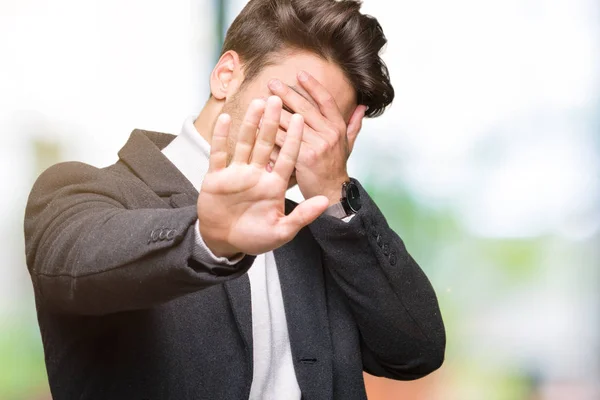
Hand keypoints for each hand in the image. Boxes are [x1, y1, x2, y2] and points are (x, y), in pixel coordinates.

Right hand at [197, 96, 329, 257]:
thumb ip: (302, 216)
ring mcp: (237, 173)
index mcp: (274, 185)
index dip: (294, 138)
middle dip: (273, 121)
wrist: (225, 242)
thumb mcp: (281, 231)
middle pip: (266, 143)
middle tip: (278, 98)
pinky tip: (224, 119)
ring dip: (250, 123)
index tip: (301, 117)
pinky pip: (219, 153)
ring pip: (245, 143)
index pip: (287, 156)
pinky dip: (221, 137)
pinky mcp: (217, 176)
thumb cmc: (254, 237)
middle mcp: (257, 174)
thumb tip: (325, 202)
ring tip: (257, 102)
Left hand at [268, 71, 366, 204]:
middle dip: (286, 94)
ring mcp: (317, 145)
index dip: (313, 86)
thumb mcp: (348, 144)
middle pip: (305, 108)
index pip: (326, 100)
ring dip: (274, 111)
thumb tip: (362, 106)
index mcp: (338, 127)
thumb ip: (353, 124)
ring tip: (260, 101)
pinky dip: (270, 133)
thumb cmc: (336, 167)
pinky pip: (284, 142)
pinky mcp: (304, 158)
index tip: (299, 74)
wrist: (332, 192)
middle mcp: (329, 134)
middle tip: (271, 83)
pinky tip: (258, 125)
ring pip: (292, 123)